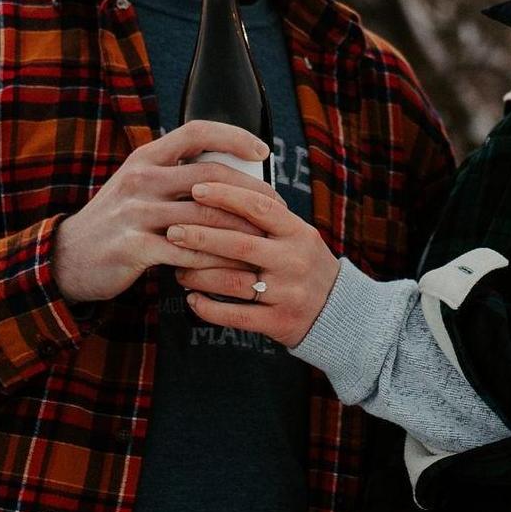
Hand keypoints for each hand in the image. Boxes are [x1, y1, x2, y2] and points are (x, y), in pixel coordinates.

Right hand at [51, 120, 270, 303]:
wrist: (67, 257)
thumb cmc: (117, 221)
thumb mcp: (139, 186)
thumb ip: (175, 177)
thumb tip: (232, 173)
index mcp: (146, 157)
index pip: (196, 131)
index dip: (234, 136)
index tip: (262, 150)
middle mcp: (141, 179)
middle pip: (210, 177)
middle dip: (251, 192)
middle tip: (277, 207)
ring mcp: (136, 212)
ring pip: (204, 216)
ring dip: (241, 229)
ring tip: (265, 240)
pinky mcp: (134, 247)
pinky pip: (187, 251)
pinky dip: (215, 260)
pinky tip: (234, 267)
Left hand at [168, 174, 341, 346]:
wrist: (337, 312)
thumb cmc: (304, 265)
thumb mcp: (297, 237)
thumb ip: (267, 220)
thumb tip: (217, 191)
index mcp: (299, 233)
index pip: (260, 207)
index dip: (226, 196)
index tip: (196, 189)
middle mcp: (294, 261)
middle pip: (239, 244)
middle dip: (201, 236)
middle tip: (173, 231)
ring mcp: (287, 293)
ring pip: (231, 282)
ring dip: (198, 275)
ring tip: (178, 269)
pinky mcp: (278, 322)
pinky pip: (235, 316)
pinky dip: (208, 308)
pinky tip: (192, 299)